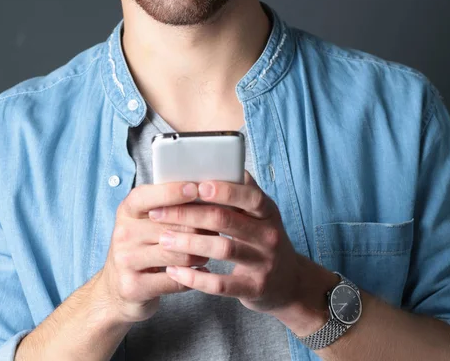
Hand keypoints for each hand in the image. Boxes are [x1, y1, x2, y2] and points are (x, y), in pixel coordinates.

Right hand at [97, 181, 215, 324]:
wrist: (116, 289)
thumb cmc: (142, 245)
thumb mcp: (145, 221)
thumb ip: (168, 205)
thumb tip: (204, 189)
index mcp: (127, 211)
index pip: (147, 196)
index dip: (172, 192)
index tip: (196, 188)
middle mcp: (123, 233)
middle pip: (172, 227)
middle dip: (200, 228)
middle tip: (219, 228)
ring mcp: (125, 261)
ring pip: (177, 255)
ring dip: (200, 254)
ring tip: (210, 250)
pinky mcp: (133, 287)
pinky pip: (174, 280)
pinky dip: (192, 276)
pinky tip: (202, 272)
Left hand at [148, 171, 329, 318]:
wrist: (289, 282)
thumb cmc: (263, 238)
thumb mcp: (261, 213)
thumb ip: (241, 192)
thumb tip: (217, 162)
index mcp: (268, 211)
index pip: (249, 195)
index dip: (223, 190)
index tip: (195, 185)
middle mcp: (269, 234)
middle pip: (226, 220)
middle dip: (189, 214)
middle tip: (160, 212)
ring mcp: (264, 263)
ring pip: (222, 249)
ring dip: (189, 243)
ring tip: (163, 239)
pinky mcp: (254, 288)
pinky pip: (221, 284)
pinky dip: (195, 277)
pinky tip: (175, 270)